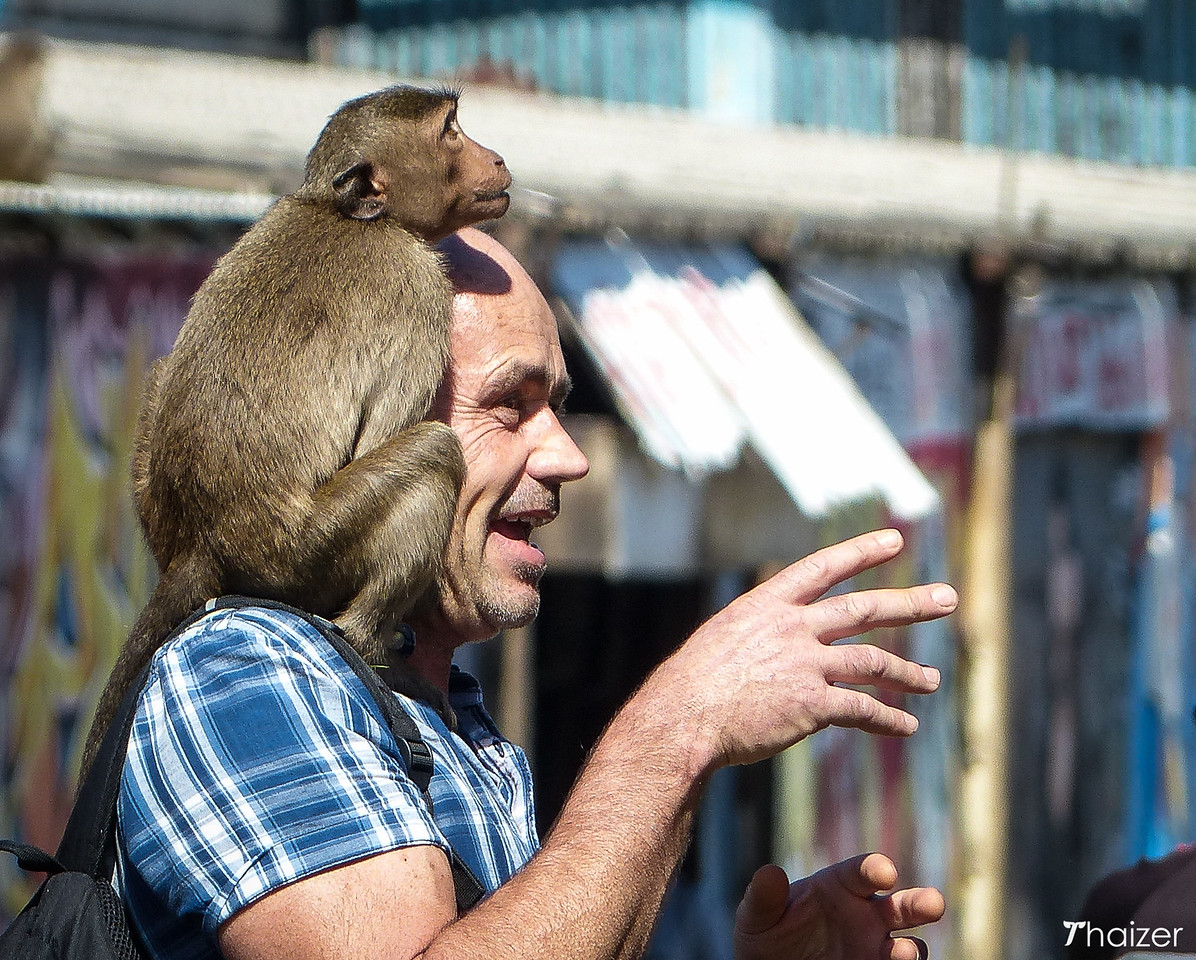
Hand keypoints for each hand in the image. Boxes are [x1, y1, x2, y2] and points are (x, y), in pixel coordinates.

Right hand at [650, 529, 956, 769]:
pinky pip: (862, 709)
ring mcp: (805, 664)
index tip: (895, 540)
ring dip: (907, 673)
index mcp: (767, 604)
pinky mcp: (812, 705)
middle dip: (910, 603)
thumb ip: (760, 636)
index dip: (862, 552)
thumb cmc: (693, 683)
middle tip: (947, 598)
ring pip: (873, 662)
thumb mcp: (724, 639)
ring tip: (931, 681)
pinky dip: (888, 719)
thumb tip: (778, 647)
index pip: (823, 567)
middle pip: (863, 609)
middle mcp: (792, 628)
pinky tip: (906, 726)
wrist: (684, 716)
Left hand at [733, 854, 944, 959]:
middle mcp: (866, 915)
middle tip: (934, 903)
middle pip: (902, 905)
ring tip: (902, 954)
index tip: (884, 871)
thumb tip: (769, 872)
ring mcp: (875, 948)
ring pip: (909, 947)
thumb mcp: (755, 918)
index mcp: (839, 886)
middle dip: (920, 902)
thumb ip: (763, 897)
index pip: (862, 872)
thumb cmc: (766, 936)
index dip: (874, 868)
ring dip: (911, 951)